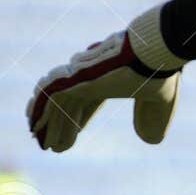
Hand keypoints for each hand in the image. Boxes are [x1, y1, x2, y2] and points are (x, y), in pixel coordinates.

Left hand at [26, 11, 182, 152]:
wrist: (155, 50)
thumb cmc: (160, 71)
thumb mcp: (161, 103)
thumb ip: (153, 119)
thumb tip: (149, 139)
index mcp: (108, 78)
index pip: (85, 101)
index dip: (76, 121)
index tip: (70, 138)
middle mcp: (91, 75)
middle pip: (67, 103)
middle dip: (57, 124)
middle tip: (50, 144)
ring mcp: (81, 74)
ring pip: (56, 102)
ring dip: (46, 123)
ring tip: (40, 142)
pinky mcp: (76, 76)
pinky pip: (51, 96)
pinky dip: (41, 111)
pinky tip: (34, 126)